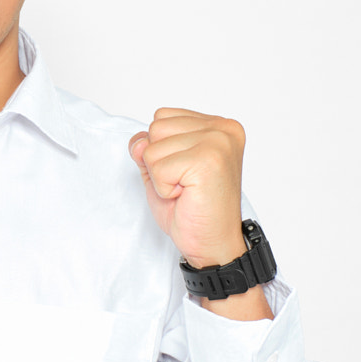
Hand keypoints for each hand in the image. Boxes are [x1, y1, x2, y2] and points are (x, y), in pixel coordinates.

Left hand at [128, 108, 247, 268]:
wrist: (213, 244)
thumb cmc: (194, 209)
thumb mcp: (162, 170)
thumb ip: (148, 147)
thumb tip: (138, 142)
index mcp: (218, 125)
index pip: (162, 117)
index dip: (162, 150)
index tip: (186, 173)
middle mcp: (223, 129)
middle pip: (156, 128)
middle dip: (160, 161)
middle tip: (185, 184)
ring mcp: (217, 143)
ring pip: (153, 147)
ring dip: (161, 176)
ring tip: (186, 190)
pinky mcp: (207, 161)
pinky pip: (157, 167)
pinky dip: (164, 188)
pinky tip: (186, 196)